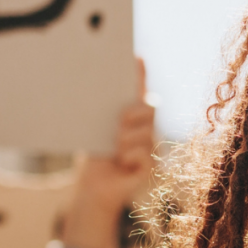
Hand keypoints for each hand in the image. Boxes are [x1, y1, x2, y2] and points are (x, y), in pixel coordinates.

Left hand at [62, 59, 155, 247]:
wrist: (95, 189)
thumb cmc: (96, 160)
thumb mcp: (98, 133)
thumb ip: (106, 119)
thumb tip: (102, 101)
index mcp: (131, 120)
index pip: (139, 93)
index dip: (140, 76)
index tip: (137, 57)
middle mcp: (145, 131)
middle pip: (149, 109)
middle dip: (133, 113)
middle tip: (118, 124)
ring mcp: (151, 147)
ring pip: (146, 132)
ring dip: (125, 140)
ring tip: (115, 150)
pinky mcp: (152, 166)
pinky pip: (144, 152)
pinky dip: (129, 156)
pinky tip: (122, 163)